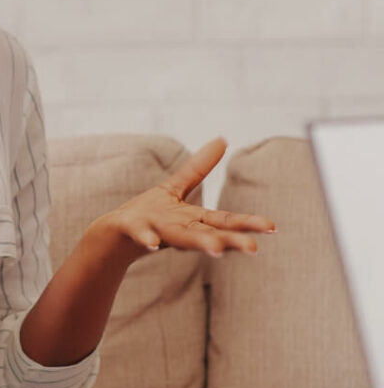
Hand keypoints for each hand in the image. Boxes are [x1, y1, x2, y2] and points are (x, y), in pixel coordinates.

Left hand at [86, 138, 275, 261]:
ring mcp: (157, 230)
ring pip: (180, 238)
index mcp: (192, 220)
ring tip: (216, 249)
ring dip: (198, 244)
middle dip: (230, 241)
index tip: (272, 227)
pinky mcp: (133, 229)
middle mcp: (179, 229)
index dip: (247, 224)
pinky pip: (141, 234)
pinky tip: (152, 243)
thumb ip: (199, 168)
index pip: (224, 221)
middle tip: (253, 248)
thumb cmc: (150, 214)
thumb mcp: (175, 188)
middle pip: (208, 234)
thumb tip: (223, 138)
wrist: (114, 234)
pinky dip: (147, 238)